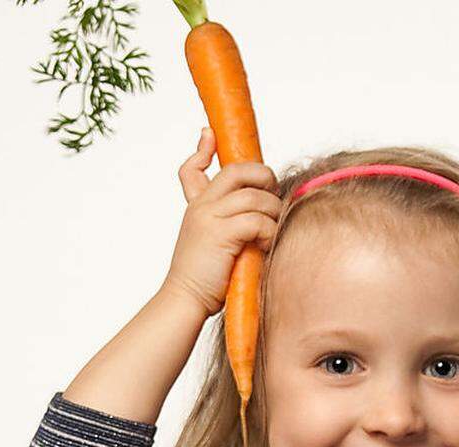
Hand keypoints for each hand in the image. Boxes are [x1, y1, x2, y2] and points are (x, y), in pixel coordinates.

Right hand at [161, 126, 281, 315]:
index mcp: (196, 207)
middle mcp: (201, 207)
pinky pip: (257, 220)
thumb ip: (230, 226)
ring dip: (272, 212)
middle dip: (264, 177)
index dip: (202, 148)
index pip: (192, 169)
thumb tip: (258, 220)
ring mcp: (208, 218)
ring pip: (254, 197)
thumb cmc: (206, 279)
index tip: (208, 133)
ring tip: (272, 231)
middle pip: (237, 171)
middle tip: (273, 195)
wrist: (185, 301)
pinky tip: (265, 245)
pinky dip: (269, 232)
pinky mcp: (220, 234)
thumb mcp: (213, 245)